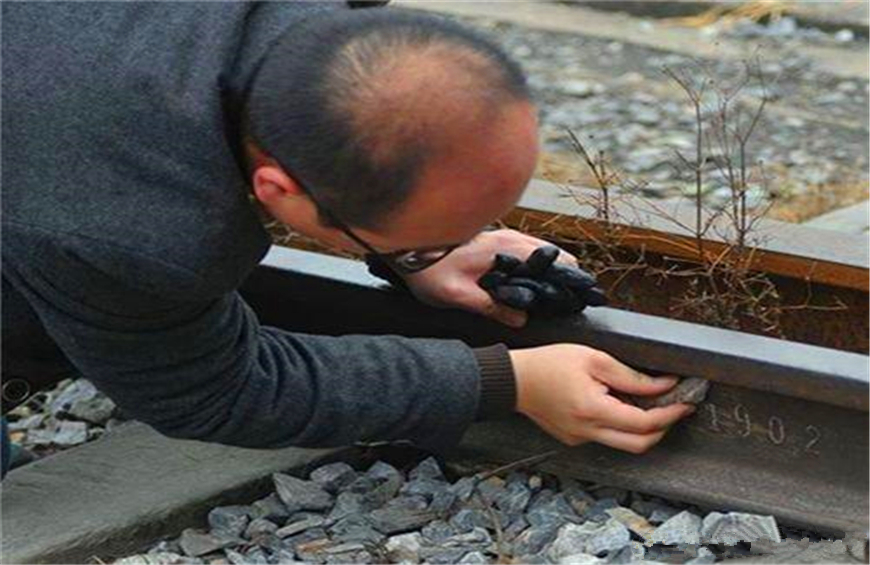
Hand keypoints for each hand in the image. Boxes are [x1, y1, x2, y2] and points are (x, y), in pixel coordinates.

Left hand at [402, 229, 576, 327]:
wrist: (404, 247)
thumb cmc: (428, 270)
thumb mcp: (457, 296)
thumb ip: (490, 307)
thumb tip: (520, 319)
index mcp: (505, 249)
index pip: (552, 260)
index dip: (568, 278)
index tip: (577, 296)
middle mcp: (508, 239)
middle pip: (551, 255)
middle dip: (563, 275)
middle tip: (567, 300)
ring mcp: (501, 237)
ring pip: (539, 252)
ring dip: (548, 271)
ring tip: (553, 296)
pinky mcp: (493, 241)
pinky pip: (524, 251)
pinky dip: (533, 266)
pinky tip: (529, 286)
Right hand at [510, 344, 695, 453]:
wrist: (514, 379)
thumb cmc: (548, 364)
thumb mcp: (594, 359)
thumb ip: (631, 376)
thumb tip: (663, 384)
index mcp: (594, 410)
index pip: (645, 423)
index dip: (671, 413)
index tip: (686, 402)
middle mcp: (588, 431)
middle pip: (640, 444)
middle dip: (663, 427)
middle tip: (674, 407)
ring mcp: (580, 438)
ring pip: (624, 443)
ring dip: (642, 427)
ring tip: (646, 401)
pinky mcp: (574, 438)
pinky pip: (606, 437)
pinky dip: (620, 424)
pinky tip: (617, 403)